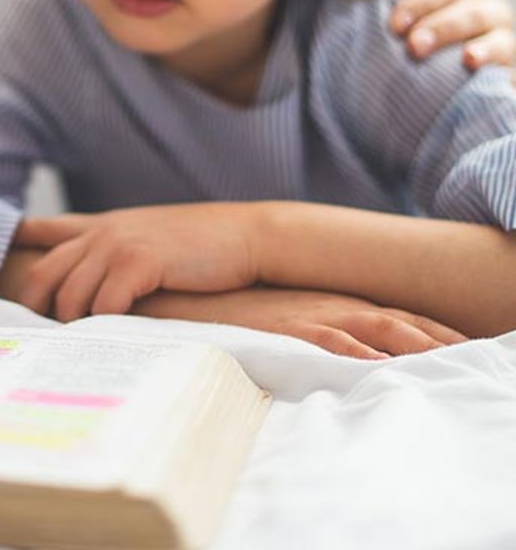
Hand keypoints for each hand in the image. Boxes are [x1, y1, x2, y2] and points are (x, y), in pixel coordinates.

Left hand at [15, 205, 258, 321]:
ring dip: (72, 323)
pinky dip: (102, 323)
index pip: (46, 229)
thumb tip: (94, 281)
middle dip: (34, 305)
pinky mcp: (140, 261)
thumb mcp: (149, 236)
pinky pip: (105, 302)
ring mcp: (119, 244)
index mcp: (103, 226)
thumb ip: (117, 250)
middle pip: (45, 271)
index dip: (18, 241)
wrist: (246, 235)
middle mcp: (103, 232)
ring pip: (70, 293)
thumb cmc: (201, 245)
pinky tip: (108, 338)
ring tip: (77, 347)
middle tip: (37, 335)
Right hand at [135, 287, 466, 359]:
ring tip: (448, 363)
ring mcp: (307, 314)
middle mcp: (325, 304)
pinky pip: (331, 342)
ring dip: (413, 346)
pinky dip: (359, 354)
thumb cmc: (230, 312)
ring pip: (375, 328)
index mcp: (327, 303)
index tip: (464, 344)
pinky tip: (381, 368)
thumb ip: (307, 334)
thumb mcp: (276, 321)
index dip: (431, 330)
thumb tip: (334, 354)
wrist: (182, 290)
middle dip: (438, 338)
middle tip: (476, 353)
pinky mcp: (284, 328)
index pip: (392, 315)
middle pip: (397, 320)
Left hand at [390, 0, 513, 68]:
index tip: (396, 26)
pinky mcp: (506, 66)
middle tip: (412, 45)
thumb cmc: (414, 29)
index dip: (423, 1)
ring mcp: (502, 37)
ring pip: (495, 33)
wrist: (432, 76)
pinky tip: (470, 62)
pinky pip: (504, 57)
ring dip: (461, 43)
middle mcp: (490, 8)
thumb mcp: (407, 1)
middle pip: (474, 10)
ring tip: (433, 54)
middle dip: (440, 26)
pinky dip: (488, 57)